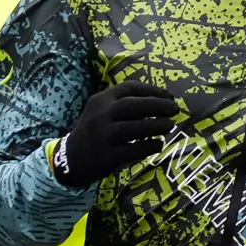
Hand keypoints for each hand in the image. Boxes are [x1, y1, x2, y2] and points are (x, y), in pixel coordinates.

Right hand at [52, 84, 179, 186]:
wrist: (71, 157)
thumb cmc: (95, 130)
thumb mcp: (102, 110)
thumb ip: (124, 104)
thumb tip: (162, 100)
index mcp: (101, 100)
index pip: (129, 88)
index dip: (152, 90)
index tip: (169, 95)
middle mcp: (101, 115)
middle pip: (133, 106)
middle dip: (158, 105)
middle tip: (175, 109)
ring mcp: (103, 135)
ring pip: (135, 128)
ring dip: (157, 125)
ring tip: (170, 125)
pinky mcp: (107, 155)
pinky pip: (134, 150)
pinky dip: (150, 146)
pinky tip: (159, 144)